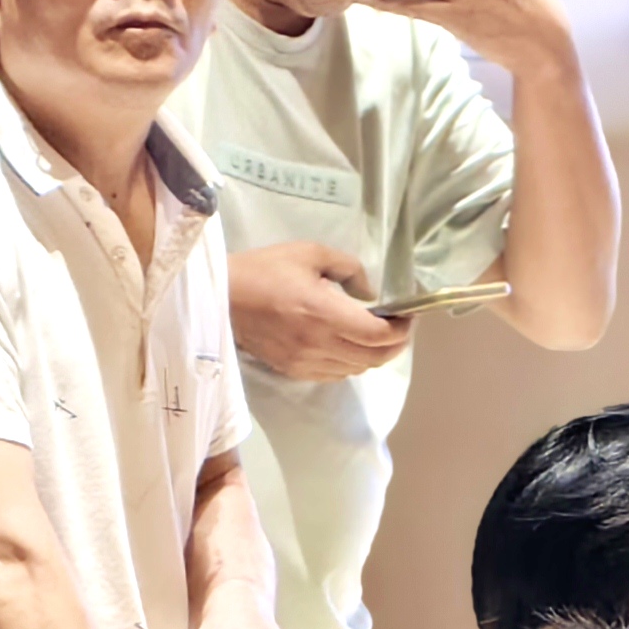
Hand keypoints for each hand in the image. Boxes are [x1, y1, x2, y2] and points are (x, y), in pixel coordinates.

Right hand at [227, 244, 411, 382]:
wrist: (221, 298)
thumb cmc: (265, 270)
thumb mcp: (310, 253)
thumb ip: (347, 267)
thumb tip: (369, 292)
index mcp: (326, 314)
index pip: (379, 335)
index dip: (402, 329)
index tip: (407, 316)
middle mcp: (320, 344)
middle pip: (374, 358)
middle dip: (395, 345)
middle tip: (399, 328)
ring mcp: (306, 362)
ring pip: (356, 370)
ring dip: (373, 355)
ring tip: (375, 336)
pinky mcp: (294, 371)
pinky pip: (335, 375)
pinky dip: (350, 364)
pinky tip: (347, 347)